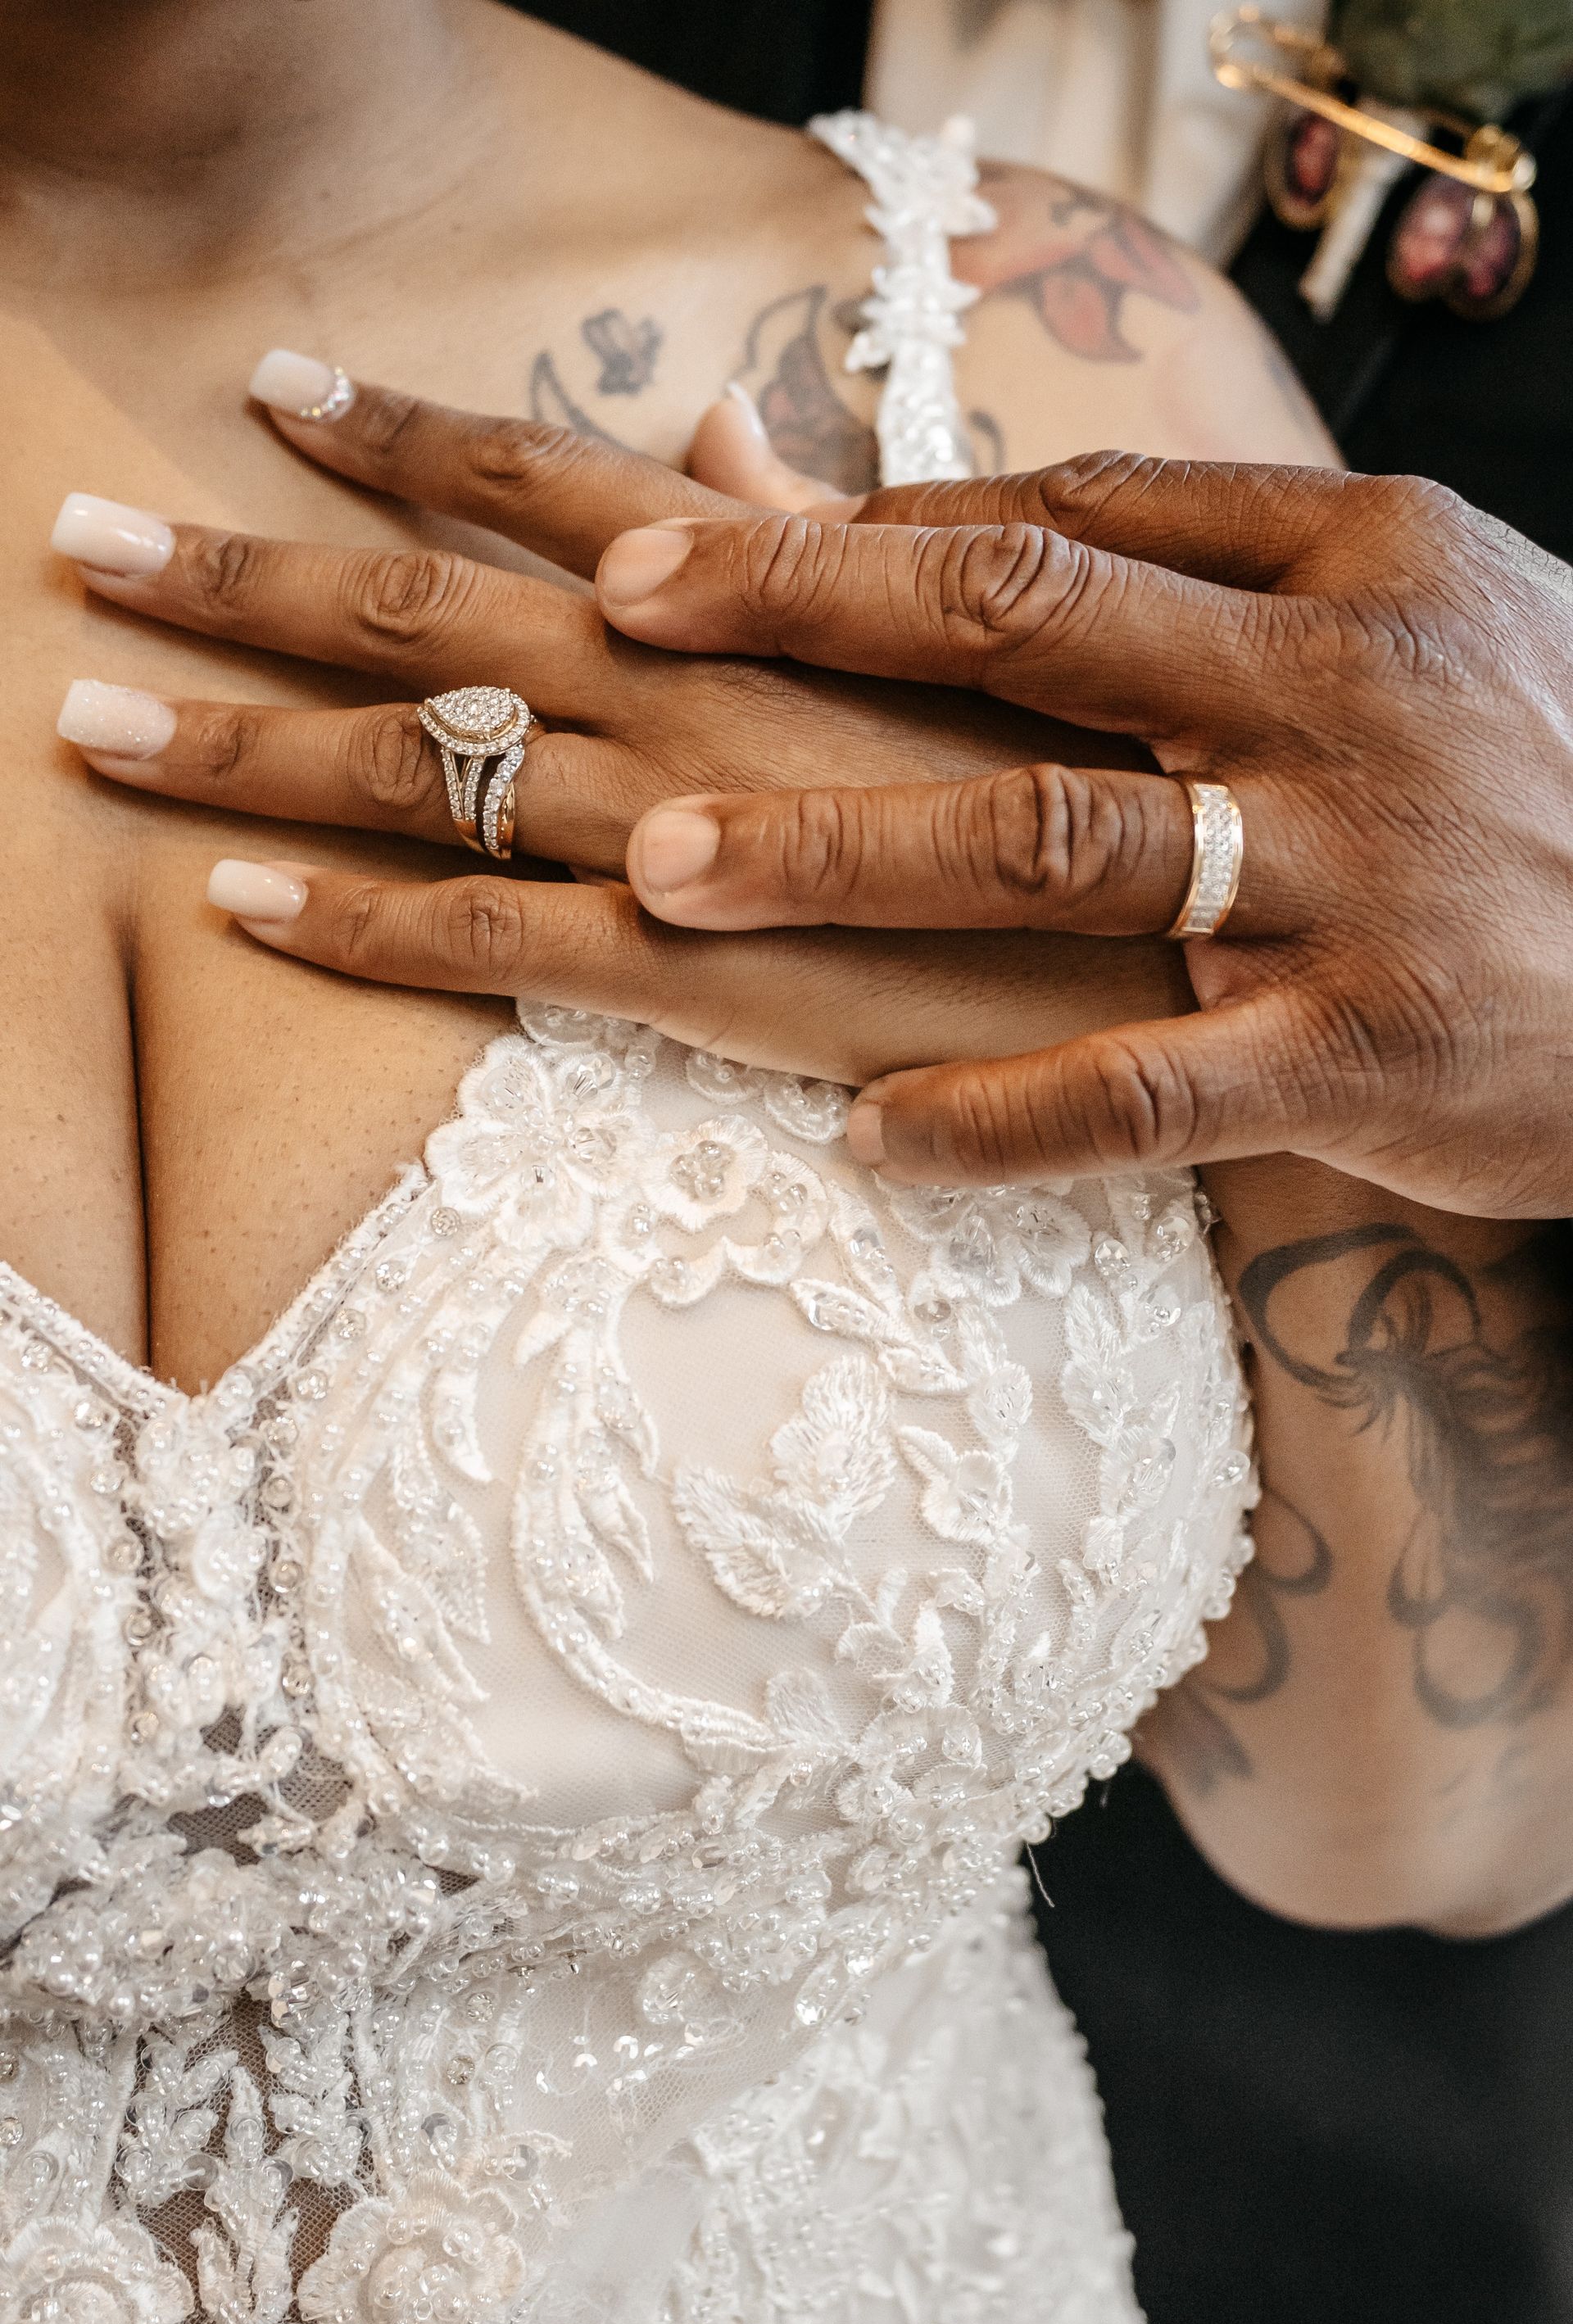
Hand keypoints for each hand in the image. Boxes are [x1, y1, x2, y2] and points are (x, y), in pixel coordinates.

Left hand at [55, 376, 1181, 1081]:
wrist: (1241, 933)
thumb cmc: (1110, 774)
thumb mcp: (981, 631)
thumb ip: (827, 532)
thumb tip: (717, 432)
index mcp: (767, 598)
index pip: (548, 481)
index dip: (401, 434)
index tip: (273, 391)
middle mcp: (699, 689)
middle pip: (422, 619)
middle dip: (238, 580)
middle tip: (80, 551)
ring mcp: (689, 833)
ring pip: (415, 776)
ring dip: (236, 747)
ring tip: (83, 725)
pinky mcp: (701, 986)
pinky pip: (487, 949)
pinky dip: (352, 928)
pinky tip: (239, 908)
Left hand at [592, 456, 1572, 1216]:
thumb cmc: (1541, 773)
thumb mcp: (1406, 612)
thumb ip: (1181, 551)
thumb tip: (945, 490)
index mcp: (1357, 560)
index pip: (1067, 507)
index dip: (868, 525)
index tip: (706, 545)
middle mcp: (1343, 692)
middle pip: (1024, 617)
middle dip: (799, 609)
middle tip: (613, 613)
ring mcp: (1354, 874)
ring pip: (1053, 840)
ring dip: (841, 852)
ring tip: (666, 877)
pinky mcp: (1366, 1053)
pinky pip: (1141, 1090)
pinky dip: (995, 1118)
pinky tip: (868, 1140)